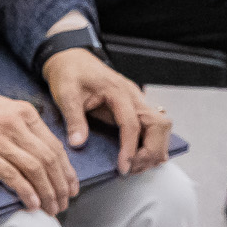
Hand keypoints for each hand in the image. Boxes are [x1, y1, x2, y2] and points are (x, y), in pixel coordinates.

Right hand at [0, 82, 78, 213]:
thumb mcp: (4, 107)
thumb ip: (23, 126)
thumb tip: (40, 153)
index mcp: (25, 112)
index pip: (55, 146)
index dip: (66, 171)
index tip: (71, 186)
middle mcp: (17, 124)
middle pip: (49, 160)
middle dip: (60, 186)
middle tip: (63, 202)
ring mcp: (0, 139)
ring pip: (34, 170)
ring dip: (46, 192)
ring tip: (50, 207)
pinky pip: (11, 175)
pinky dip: (25, 191)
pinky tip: (32, 203)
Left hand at [44, 50, 172, 173]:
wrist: (71, 57)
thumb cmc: (70, 72)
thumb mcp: (66, 94)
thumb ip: (73, 119)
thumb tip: (78, 144)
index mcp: (117, 91)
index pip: (132, 124)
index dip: (130, 149)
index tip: (124, 168)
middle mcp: (132, 95)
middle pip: (158, 125)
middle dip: (150, 151)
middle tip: (132, 168)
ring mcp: (136, 100)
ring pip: (161, 127)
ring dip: (153, 148)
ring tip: (134, 165)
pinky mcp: (134, 106)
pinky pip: (153, 126)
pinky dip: (152, 142)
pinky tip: (140, 156)